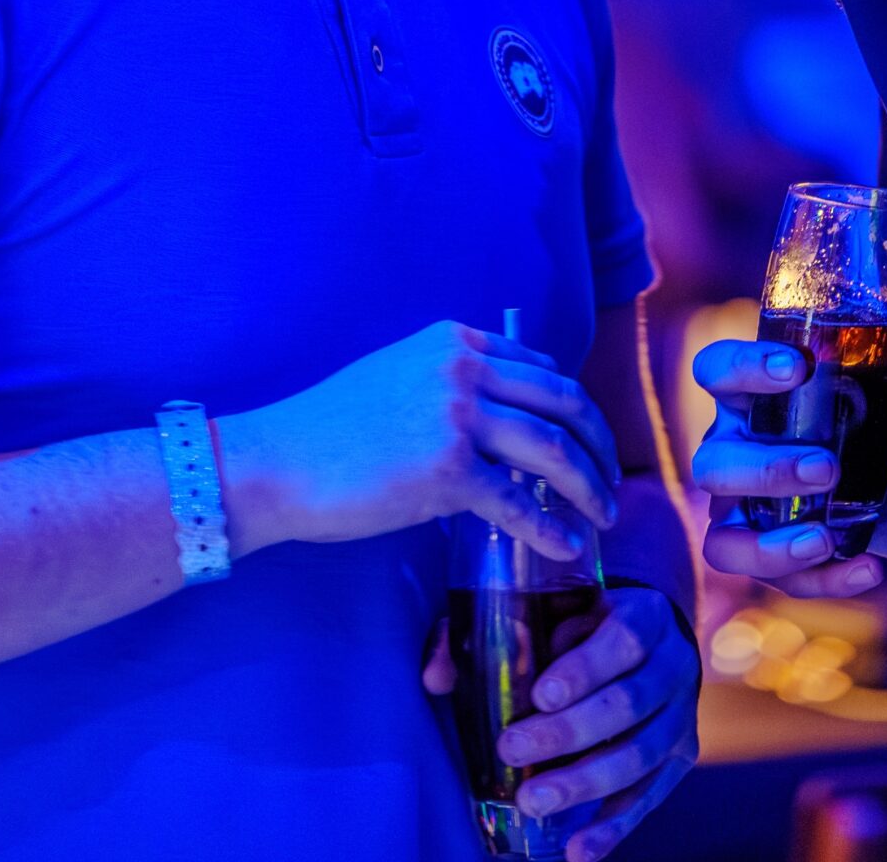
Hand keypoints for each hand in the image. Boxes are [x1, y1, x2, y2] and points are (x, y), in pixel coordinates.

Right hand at [222, 321, 619, 557]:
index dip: (576, 408)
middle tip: (611, 482)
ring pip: (553, 450)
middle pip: (563, 402)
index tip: (589, 440)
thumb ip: (452, 382)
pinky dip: (551, 529)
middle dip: (598, 445)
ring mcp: (456, 416)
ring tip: (603, 519)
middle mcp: (463, 367)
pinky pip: (519, 502)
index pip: (542, 367)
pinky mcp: (446, 470)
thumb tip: (503, 416)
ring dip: (588, 489)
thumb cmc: (330, 428)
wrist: (276, 460)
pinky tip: (566, 547)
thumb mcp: (398, 377)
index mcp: (455, 340)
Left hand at [425, 585, 698, 861]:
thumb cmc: (584, 621)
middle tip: (513, 750)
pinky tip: (578, 851)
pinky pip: (649, 798)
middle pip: (628, 704)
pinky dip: (613, 829)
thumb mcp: (554, 606)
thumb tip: (436, 676)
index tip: (541, 695)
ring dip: (584, 784)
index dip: (584, 668)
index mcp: (645, 615)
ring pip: (639, 756)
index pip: (622, 640)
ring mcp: (681, 716)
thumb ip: (495, 629)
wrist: (652, 641)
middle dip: (569, 732)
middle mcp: (673, 664)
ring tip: (533, 802)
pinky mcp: (680, 758)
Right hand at [690, 337, 886, 597]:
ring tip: (821, 539)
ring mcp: (747, 513)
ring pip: (722, 542)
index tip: (798, 367)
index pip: (716, 370)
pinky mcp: (778, 558)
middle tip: (826, 469)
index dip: (742, 366)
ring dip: (768, 547)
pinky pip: (783, 582)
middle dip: (766, 472)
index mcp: (750, 396)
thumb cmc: (884, 416)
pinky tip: (868, 568)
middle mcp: (734, 452)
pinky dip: (824, 581)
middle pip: (712, 465)